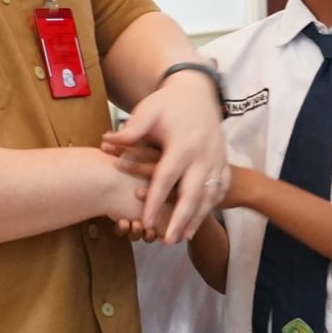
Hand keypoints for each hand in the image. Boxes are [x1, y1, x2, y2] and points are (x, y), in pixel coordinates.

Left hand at [100, 79, 228, 243]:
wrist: (199, 91)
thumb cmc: (169, 103)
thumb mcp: (149, 110)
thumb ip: (131, 129)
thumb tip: (108, 141)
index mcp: (183, 144)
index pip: (167, 178)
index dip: (156, 201)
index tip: (146, 221)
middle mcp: (203, 155)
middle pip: (193, 193)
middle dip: (180, 219)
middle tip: (166, 241)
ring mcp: (217, 160)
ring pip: (209, 196)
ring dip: (196, 219)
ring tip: (181, 238)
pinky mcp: (223, 162)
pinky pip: (219, 190)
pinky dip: (210, 209)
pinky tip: (198, 223)